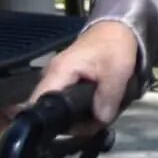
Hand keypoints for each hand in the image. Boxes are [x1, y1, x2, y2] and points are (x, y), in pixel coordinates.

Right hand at [29, 21, 140, 135]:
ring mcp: (56, 79)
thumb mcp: (118, 70)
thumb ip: (108, 97)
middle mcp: (51, 77)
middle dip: (76, 123)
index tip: (73, 129)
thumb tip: (100, 120)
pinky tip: (97, 106)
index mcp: (59, 72)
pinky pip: (67, 104)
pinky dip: (82, 110)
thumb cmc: (115, 44)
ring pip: (61, 112)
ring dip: (81, 118)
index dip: (51, 123)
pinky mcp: (64, 82)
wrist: (116, 29)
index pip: (39, 104)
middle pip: (52, 113)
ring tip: (101, 112)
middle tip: (98, 120)